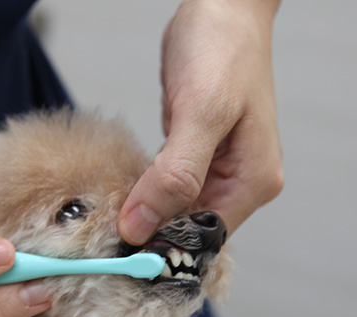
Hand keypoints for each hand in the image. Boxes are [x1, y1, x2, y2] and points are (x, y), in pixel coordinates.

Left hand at [118, 0, 283, 244]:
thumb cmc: (221, 49)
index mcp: (254, 182)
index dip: (162, 247)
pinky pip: (171, 187)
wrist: (222, 5)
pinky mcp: (200, 155)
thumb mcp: (200, 112)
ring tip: (106, 218)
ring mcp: (222, 169)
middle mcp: (242, 183)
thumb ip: (174, 174)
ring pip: (177, 211)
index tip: (118, 252)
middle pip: (191, 229)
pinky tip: (122, 191)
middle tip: (103, 236)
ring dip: (145, 214)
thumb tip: (140, 227)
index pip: (205, 237)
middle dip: (150, 233)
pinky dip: (147, 191)